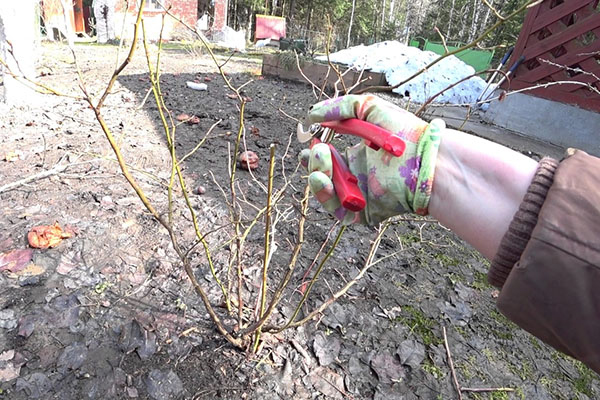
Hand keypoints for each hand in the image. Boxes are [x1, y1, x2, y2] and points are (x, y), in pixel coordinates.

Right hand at [300, 95, 444, 224]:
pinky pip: (338, 210)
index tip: (310, 140)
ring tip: (320, 159)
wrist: (428, 159)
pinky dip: (326, 197)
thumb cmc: (406, 133)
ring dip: (316, 177)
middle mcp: (356, 178)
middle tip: (316, 150)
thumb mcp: (370, 108)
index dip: (315, 152)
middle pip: (323, 176)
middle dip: (314, 163)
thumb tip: (312, 115)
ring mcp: (359, 196)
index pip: (327, 158)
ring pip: (326, 193)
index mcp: (357, 157)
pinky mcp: (364, 212)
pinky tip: (324, 179)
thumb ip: (340, 108)